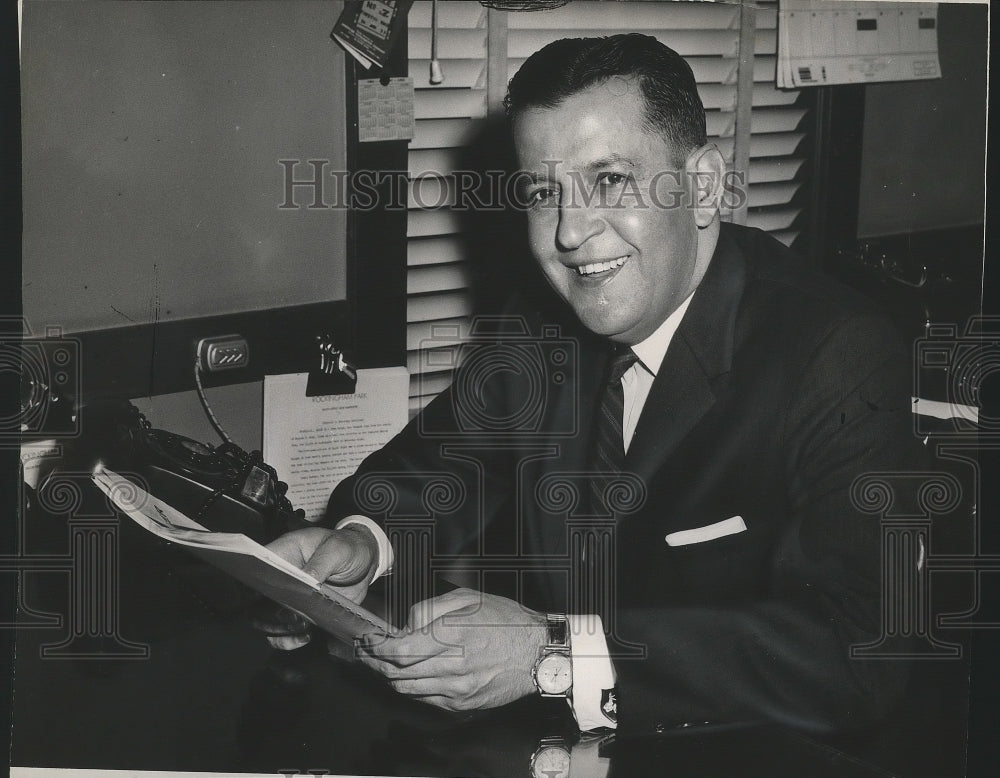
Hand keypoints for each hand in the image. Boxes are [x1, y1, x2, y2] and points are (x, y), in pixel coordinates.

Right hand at [257, 523, 378, 649]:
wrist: (364, 561)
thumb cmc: (347, 547)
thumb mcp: (337, 549)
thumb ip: (320, 564)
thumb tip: (304, 582)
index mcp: (283, 553)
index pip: (254, 567)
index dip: (253, 582)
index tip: (267, 593)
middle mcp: (278, 577)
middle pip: (254, 600)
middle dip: (267, 613)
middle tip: (293, 615)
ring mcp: (286, 598)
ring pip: (264, 620)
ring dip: (277, 630)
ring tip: (303, 626)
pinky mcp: (299, 614)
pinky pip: (283, 633)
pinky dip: (288, 640)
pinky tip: (305, 636)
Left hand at [357, 588, 546, 711]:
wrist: (537, 653)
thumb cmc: (506, 621)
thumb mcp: (467, 598)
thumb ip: (430, 608)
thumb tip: (406, 625)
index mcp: (452, 634)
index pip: (399, 649)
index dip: (376, 647)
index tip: (367, 641)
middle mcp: (452, 665)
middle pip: (397, 671)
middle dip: (375, 662)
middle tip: (366, 653)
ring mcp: (457, 689)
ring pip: (407, 688)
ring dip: (390, 677)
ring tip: (383, 665)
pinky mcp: (463, 704)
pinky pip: (425, 699)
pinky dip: (412, 688)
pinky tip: (411, 676)